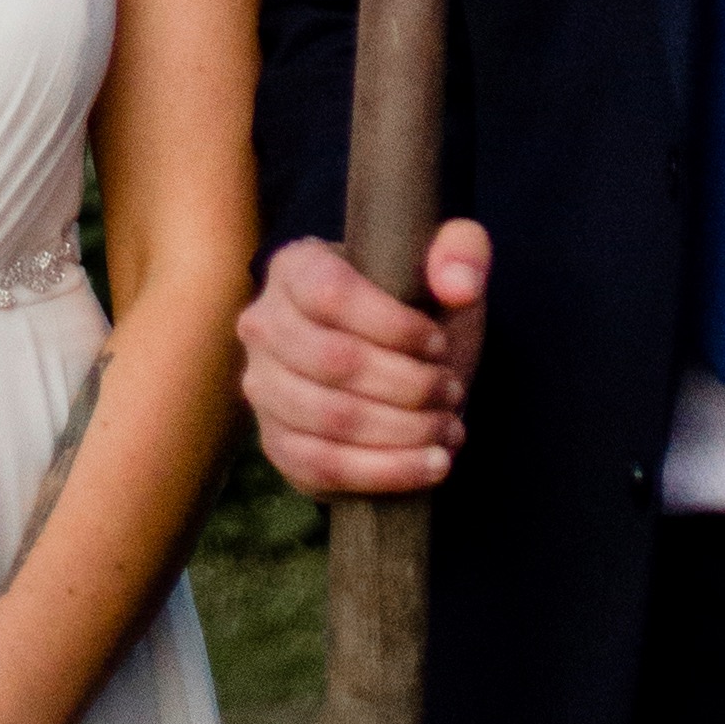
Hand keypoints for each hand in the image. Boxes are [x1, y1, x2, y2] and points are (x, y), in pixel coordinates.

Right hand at [237, 220, 488, 495]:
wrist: (393, 365)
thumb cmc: (415, 307)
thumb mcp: (446, 265)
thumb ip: (462, 252)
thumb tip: (457, 285)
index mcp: (294, 266)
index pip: (331, 294)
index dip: (394, 325)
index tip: (440, 344)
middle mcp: (263, 324)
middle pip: (334, 361)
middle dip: (408, 384)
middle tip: (452, 391)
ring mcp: (262, 389)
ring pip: (330, 419)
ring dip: (403, 431)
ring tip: (449, 428)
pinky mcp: (276, 445)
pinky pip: (323, 466)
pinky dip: (386, 472)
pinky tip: (432, 465)